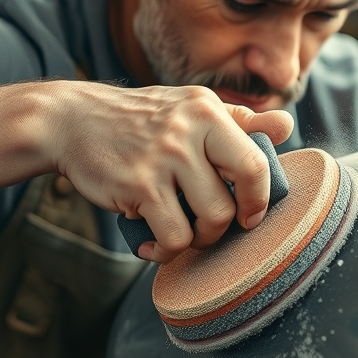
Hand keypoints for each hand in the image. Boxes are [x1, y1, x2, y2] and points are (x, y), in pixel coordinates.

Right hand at [40, 81, 292, 262]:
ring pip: (211, 220)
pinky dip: (166, 250)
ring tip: (181, 232)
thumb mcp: (191, 107)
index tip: (250, 214)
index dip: (261, 198)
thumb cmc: (139, 119)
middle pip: (239, 196)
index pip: (257, 162)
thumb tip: (288, 127)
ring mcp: (164, 157)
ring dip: (199, 239)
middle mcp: (190, 130)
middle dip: (233, 224)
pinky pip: (172, 236)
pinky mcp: (138, 185)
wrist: (69, 121)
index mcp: (209, 111)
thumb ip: (240, 120)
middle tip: (214, 228)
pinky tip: (153, 244)